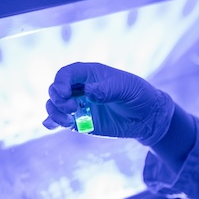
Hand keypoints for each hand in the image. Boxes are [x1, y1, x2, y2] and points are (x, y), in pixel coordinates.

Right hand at [44, 62, 174, 145]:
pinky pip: (60, 121)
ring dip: (54, 112)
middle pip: (55, 89)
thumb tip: (88, 92)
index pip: (67, 74)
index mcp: (90, 74)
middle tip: (72, 108)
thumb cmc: (138, 95)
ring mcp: (79, 105)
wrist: (147, 116)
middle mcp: (80, 88)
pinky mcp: (80, 121)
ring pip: (54, 105)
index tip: (65, 93)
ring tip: (68, 121)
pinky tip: (51, 125)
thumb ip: (107, 90)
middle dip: (58, 99)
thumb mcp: (126, 88)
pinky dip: (52, 122)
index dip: (61, 82)